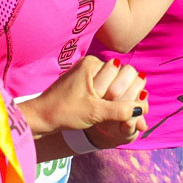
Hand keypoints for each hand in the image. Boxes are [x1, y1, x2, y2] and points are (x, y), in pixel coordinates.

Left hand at [18, 56, 146, 135]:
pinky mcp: (87, 83)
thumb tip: (141, 110)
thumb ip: (120, 110)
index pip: (125, 72)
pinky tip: (107, 112)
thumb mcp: (95, 113)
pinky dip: (110, 100)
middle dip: (122, 95)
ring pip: (116, 83)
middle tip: (112, 111)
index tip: (115, 105)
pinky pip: (108, 87)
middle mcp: (92, 64)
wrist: (41, 117)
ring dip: (117, 99)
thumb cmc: (65, 112)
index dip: (125, 91)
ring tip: (108, 112)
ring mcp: (90, 73)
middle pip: (123, 76)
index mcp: (92, 64)